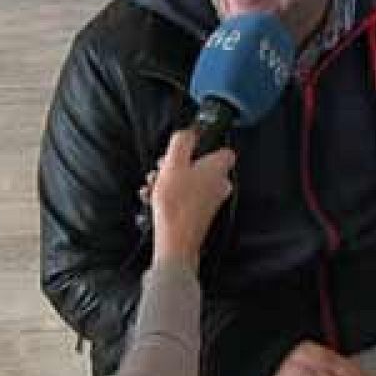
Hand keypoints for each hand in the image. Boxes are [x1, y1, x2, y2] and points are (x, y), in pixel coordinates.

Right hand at [148, 128, 233, 264]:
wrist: (175, 242)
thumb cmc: (176, 204)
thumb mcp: (174, 162)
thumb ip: (182, 141)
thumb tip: (188, 133)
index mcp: (218, 168)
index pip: (223, 149)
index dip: (203, 145)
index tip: (186, 147)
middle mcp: (219, 184)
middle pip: (200, 164)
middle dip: (176, 164)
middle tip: (162, 168)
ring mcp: (210, 200)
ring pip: (189, 180)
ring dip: (168, 180)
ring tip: (153, 185)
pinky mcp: (199, 213)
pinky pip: (184, 196)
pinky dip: (169, 195)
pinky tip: (152, 198)